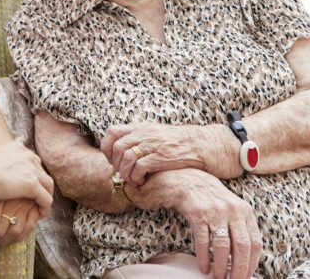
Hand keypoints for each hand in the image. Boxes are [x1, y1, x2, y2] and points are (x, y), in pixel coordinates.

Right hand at [0, 141, 53, 215]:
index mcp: (16, 148)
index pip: (31, 161)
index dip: (31, 175)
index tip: (27, 186)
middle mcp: (27, 155)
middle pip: (41, 172)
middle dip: (41, 185)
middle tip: (36, 199)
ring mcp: (31, 169)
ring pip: (48, 185)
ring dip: (45, 197)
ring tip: (40, 209)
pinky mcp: (32, 185)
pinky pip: (46, 199)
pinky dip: (45, 208)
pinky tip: (40, 215)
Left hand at [100, 122, 235, 185]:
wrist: (203, 144)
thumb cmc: (180, 143)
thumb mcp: (157, 134)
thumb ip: (141, 138)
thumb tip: (124, 148)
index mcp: (141, 128)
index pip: (112, 131)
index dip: (106, 147)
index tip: (111, 159)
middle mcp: (144, 134)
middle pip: (116, 147)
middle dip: (114, 163)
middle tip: (121, 173)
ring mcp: (152, 145)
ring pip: (125, 158)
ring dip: (125, 173)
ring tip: (132, 179)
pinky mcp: (161, 157)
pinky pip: (139, 167)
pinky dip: (136, 177)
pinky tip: (142, 181)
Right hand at [126, 169, 261, 278]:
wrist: (186, 178)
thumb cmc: (209, 198)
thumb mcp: (231, 208)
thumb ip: (240, 228)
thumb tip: (245, 259)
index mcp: (244, 211)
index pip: (255, 243)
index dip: (252, 263)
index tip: (247, 276)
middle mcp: (232, 210)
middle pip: (242, 246)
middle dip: (239, 269)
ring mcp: (214, 210)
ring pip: (223, 245)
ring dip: (221, 266)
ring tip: (217, 277)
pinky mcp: (197, 212)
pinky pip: (203, 240)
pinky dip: (204, 256)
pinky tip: (203, 266)